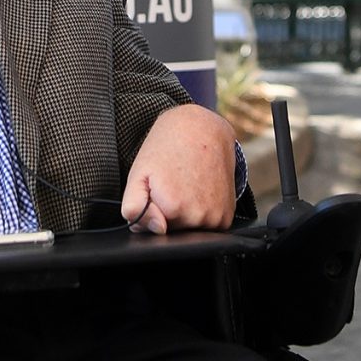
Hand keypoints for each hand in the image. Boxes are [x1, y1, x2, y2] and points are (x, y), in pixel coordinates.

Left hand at [120, 103, 238, 233]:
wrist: (202, 129)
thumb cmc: (167, 149)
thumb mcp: (138, 173)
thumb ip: (134, 207)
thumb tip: (156, 230)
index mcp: (173, 208)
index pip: (153, 230)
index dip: (150, 212)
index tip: (156, 191)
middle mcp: (198, 217)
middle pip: (172, 231)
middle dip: (167, 213)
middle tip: (172, 185)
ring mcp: (215, 218)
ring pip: (189, 230)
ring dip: (184, 214)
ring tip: (185, 185)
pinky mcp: (226, 217)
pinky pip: (205, 227)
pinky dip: (200, 214)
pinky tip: (198, 191)